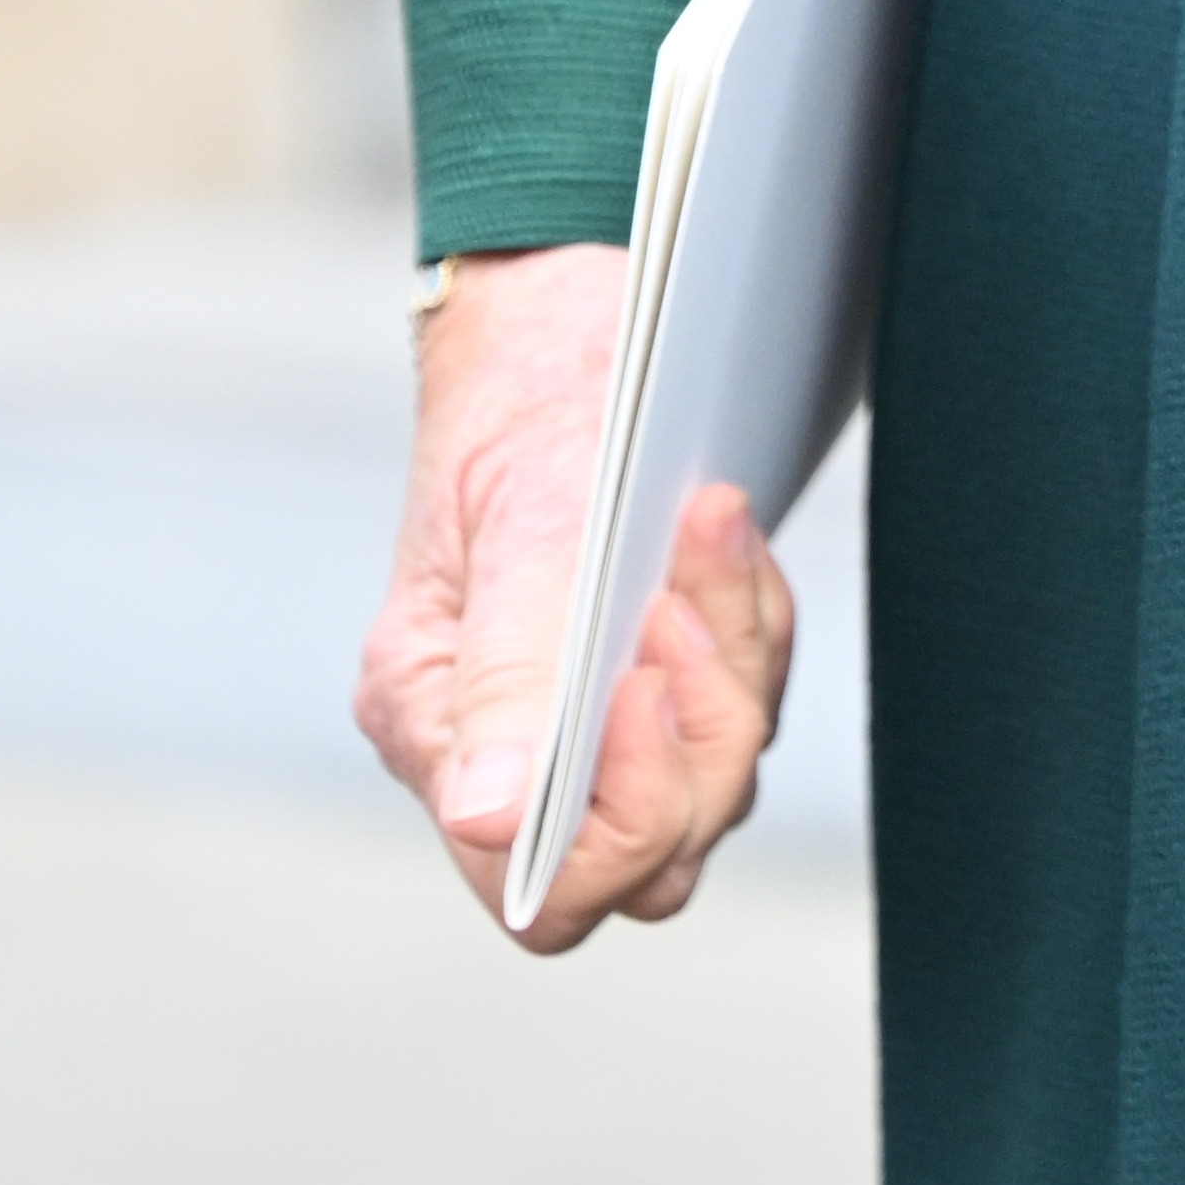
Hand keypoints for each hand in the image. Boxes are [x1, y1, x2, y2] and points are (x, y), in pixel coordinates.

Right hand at [354, 244, 793, 947]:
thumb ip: (511, 671)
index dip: (613, 826)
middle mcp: (508, 747)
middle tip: (677, 598)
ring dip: (732, 667)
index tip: (641, 687)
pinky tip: (719, 537)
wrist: (578, 295)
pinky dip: (751, 630)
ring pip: (708, 788)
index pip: (539, 889)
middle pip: (646, 860)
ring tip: (704, 535)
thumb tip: (490, 823)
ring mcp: (589, 716)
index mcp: (433, 721)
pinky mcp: (656, 675)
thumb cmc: (537, 389)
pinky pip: (741, 710)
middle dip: (697, 739)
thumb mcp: (525, 519)